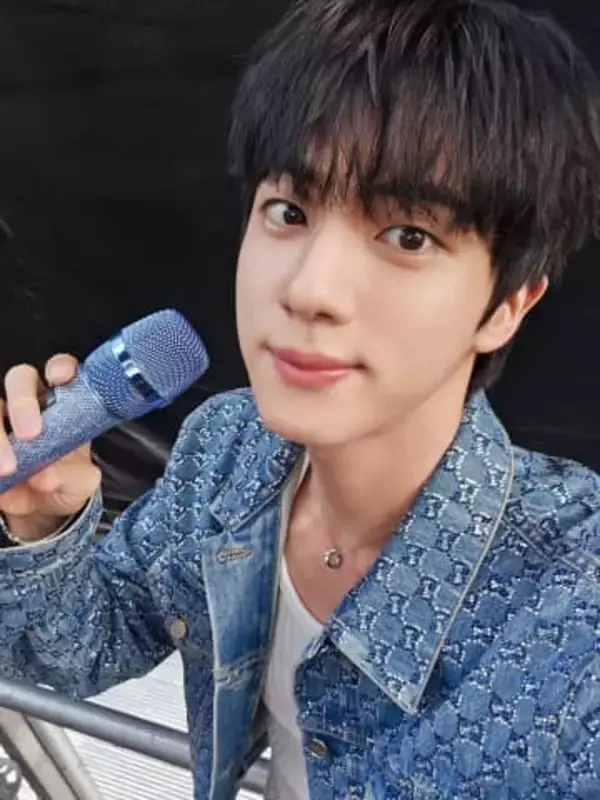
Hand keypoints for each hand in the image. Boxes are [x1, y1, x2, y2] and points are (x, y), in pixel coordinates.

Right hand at [0, 355, 100, 541]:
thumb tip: (46, 476)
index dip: (60, 367)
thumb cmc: (67, 479)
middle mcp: (30, 403)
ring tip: (8, 468)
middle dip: (22, 402)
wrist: (45, 506)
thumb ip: (72, 476)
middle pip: (19, 379)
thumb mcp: (82, 481)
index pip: (61, 370)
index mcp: (64, 402)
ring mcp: (3, 420)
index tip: (60, 378)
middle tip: (30, 434)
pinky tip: (0, 474)